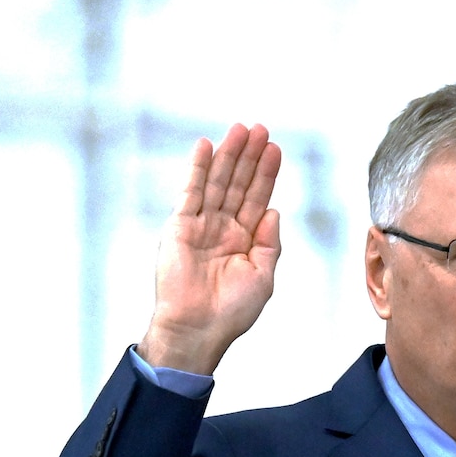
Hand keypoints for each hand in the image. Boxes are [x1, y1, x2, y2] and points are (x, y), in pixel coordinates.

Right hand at [140, 123, 282, 373]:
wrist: (199, 328)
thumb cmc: (231, 311)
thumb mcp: (262, 276)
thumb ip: (269, 242)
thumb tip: (274, 210)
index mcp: (245, 240)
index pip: (257, 198)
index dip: (266, 174)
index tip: (275, 149)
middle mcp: (223, 228)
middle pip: (239, 184)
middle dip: (250, 156)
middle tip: (261, 128)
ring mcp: (201, 225)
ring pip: (218, 182)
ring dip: (229, 155)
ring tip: (242, 129)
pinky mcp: (180, 226)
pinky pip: (191, 192)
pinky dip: (198, 168)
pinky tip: (206, 146)